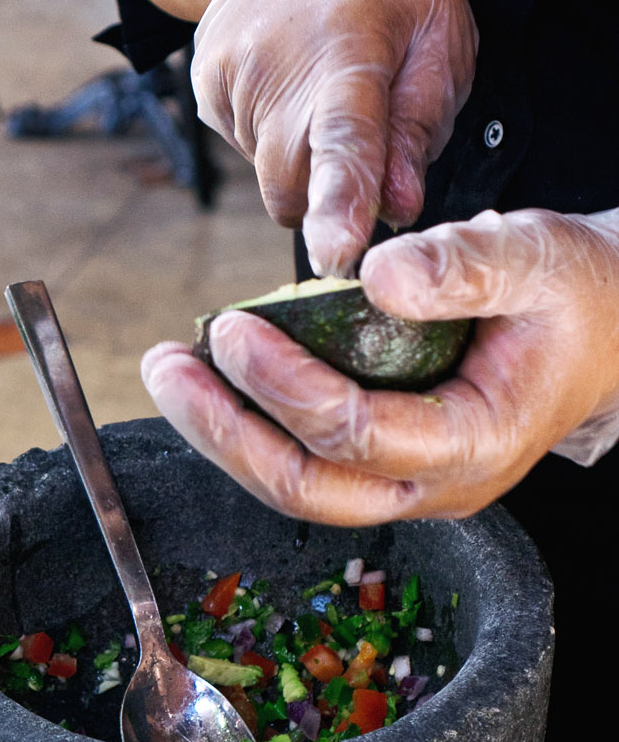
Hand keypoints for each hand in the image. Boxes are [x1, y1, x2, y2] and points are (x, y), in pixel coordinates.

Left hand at [141, 208, 618, 522]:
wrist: (606, 325)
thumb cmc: (576, 292)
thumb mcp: (535, 254)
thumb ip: (464, 264)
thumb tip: (378, 276)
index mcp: (475, 440)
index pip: (357, 433)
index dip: (285, 386)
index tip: (231, 331)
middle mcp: (436, 483)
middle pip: (309, 487)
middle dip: (225, 431)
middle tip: (166, 369)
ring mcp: (408, 483)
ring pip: (297, 488)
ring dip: (222, 434)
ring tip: (170, 373)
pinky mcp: (385, 465)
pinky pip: (306, 464)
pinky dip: (250, 426)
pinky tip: (210, 380)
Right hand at [190, 0, 478, 275]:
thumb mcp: (441, 39)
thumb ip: (421, 126)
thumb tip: (398, 206)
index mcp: (348, 45)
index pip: (343, 138)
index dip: (342, 201)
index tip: (336, 253)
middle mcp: (275, 59)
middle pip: (291, 180)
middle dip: (327, 194)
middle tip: (365, 152)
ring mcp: (230, 71)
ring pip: (269, 171)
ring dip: (303, 158)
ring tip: (324, 93)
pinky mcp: (204, 83)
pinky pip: (244, 149)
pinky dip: (275, 138)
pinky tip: (292, 87)